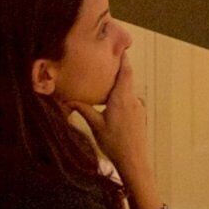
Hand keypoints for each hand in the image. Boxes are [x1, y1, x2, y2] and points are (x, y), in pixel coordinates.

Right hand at [95, 48, 157, 196]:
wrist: (135, 161)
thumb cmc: (115, 144)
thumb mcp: (96, 126)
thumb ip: (84, 110)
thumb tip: (68, 100)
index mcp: (122, 98)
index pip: (125, 71)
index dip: (123, 58)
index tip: (119, 47)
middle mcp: (133, 99)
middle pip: (127, 77)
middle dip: (119, 68)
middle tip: (107, 60)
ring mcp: (138, 107)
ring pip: (128, 89)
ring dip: (119, 83)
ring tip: (106, 79)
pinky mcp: (140, 114)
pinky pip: (130, 98)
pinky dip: (122, 94)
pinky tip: (111, 101)